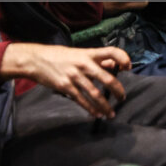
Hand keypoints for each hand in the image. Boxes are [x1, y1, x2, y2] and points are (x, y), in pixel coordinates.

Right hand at [0, 43, 129, 118]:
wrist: (36, 60)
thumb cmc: (60, 56)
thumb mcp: (80, 53)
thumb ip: (96, 59)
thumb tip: (113, 64)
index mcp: (89, 53)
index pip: (111, 51)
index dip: (122, 58)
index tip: (128, 67)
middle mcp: (84, 64)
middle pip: (106, 78)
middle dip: (117, 90)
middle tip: (123, 98)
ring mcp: (74, 76)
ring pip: (95, 93)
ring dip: (105, 105)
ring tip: (111, 113)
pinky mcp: (65, 86)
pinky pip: (81, 100)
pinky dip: (90, 108)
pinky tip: (96, 114)